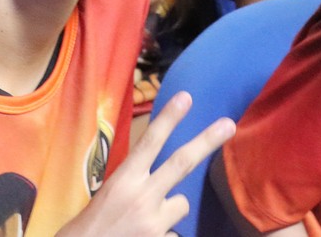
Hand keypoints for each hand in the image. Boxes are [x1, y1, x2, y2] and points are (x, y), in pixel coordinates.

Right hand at [56, 92, 234, 236]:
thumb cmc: (91, 225)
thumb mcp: (109, 194)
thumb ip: (135, 183)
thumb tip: (162, 177)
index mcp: (123, 180)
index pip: (150, 142)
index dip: (169, 118)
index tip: (186, 97)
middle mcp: (142, 196)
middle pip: (181, 163)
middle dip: (207, 141)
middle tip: (228, 124)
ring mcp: (154, 222)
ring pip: (182, 202)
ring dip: (170, 208)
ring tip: (145, 220)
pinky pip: (175, 232)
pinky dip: (164, 233)